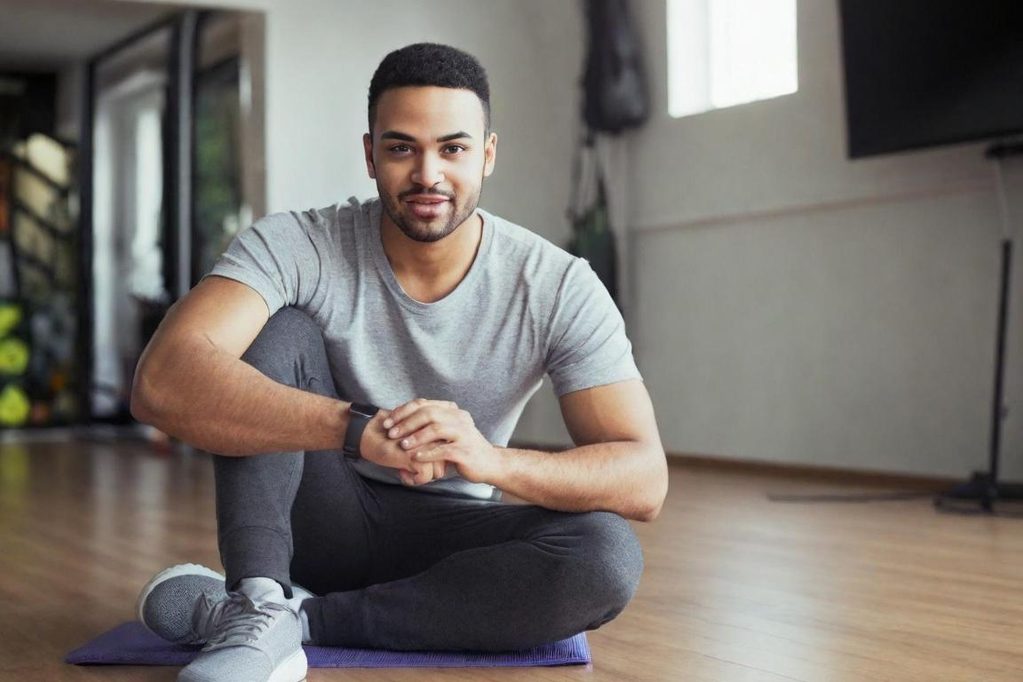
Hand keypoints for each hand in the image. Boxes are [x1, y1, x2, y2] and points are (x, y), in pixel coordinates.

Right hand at [357, 408, 445, 485]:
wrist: (369, 432)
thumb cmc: (391, 438)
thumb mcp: (415, 441)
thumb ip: (432, 448)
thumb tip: (447, 465)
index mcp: (436, 430)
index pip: (447, 457)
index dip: (432, 464)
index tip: (415, 460)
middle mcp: (434, 435)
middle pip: (445, 465)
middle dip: (429, 471)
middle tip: (409, 464)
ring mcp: (426, 445)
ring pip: (437, 473)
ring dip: (421, 476)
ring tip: (404, 466)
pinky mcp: (415, 455)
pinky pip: (425, 478)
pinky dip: (411, 480)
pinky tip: (400, 471)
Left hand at [383, 399, 498, 483]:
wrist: (490, 463)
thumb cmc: (464, 448)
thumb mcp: (449, 431)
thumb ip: (431, 424)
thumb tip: (402, 421)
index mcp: (453, 412)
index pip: (424, 404)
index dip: (404, 411)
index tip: (388, 421)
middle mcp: (459, 419)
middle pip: (429, 413)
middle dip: (406, 422)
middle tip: (391, 432)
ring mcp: (464, 434)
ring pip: (437, 429)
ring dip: (416, 436)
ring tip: (402, 444)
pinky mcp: (465, 451)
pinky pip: (444, 450)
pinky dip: (428, 453)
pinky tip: (416, 457)